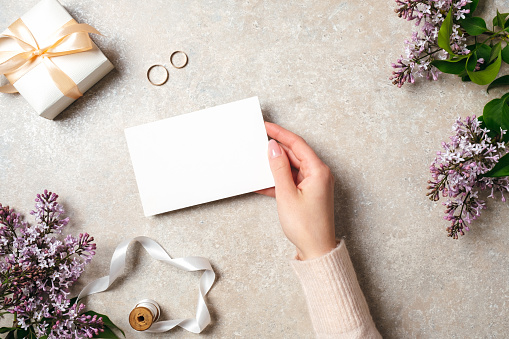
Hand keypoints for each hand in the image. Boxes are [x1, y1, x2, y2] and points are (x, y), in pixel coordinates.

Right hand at [258, 122, 335, 259]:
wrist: (316, 250)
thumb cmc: (306, 226)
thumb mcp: (286, 194)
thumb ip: (279, 168)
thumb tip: (273, 148)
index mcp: (318, 171)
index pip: (297, 144)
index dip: (280, 134)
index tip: (266, 126)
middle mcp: (319, 175)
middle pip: (295, 154)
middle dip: (276, 149)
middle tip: (259, 141)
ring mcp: (314, 184)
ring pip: (292, 168)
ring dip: (275, 166)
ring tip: (258, 161)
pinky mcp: (309, 194)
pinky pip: (292, 181)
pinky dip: (278, 181)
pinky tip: (263, 183)